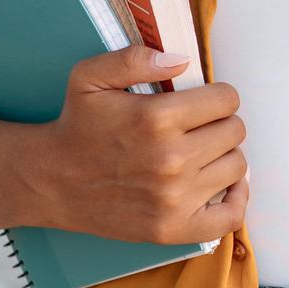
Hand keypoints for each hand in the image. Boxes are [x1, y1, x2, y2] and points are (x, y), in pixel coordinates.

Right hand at [32, 45, 248, 245]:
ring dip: (223, 156)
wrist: (52, 181)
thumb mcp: (91, 77)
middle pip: (235, 131)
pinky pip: (230, 216)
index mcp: (157, 118)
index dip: (217, 96)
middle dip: (220, 123)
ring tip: (199, 153)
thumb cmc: (77, 128)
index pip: (227, 99)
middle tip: (197, 128)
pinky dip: (236, 199)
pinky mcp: (173, 229)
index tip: (202, 103)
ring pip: (236, 166)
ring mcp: (174, 198)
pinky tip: (223, 185)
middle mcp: (171, 159)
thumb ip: (134, 58)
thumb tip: (182, 61)